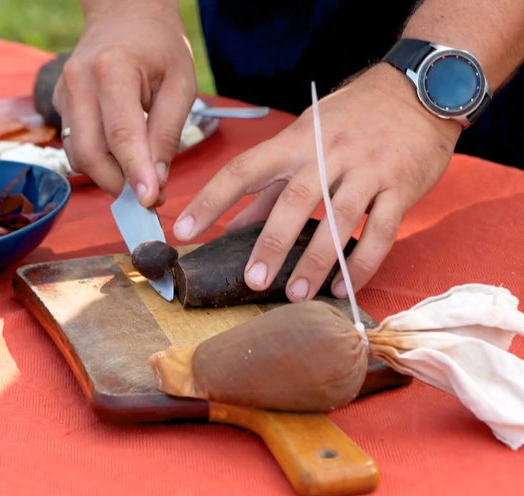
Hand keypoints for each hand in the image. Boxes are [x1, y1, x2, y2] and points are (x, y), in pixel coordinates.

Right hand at [52, 0, 196, 206]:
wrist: (124, 14)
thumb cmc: (158, 46)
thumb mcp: (180, 84)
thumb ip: (168, 133)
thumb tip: (156, 182)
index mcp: (112, 71)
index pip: (121, 135)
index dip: (135, 173)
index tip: (149, 201)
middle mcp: (79, 83)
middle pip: (90, 154)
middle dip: (118, 184)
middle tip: (149, 195)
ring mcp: (64, 94)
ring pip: (78, 156)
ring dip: (107, 176)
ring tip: (137, 176)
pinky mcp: (60, 104)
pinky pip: (75, 146)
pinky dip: (98, 162)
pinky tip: (120, 156)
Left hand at [172, 63, 462, 300]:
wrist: (421, 90)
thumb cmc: (351, 120)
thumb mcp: (304, 140)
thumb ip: (269, 186)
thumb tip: (231, 226)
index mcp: (296, 142)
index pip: (243, 170)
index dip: (210, 200)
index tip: (183, 230)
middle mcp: (329, 153)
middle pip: (294, 200)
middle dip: (271, 243)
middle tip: (253, 279)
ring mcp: (368, 170)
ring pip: (339, 220)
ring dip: (316, 262)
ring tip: (296, 296)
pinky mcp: (402, 187)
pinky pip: (381, 232)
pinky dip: (361, 264)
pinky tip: (342, 287)